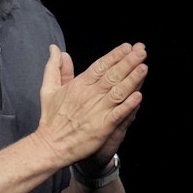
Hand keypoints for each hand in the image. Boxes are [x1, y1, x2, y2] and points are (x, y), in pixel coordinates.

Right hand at [35, 42, 146, 167]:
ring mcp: (96, 111)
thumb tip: (56, 49)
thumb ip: (55, 68)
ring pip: (118, 92)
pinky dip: (128, 105)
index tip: (127, 47)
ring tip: (143, 67)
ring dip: (132, 79)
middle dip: (128, 62)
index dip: (114, 56)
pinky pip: (118, 114)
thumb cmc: (50, 118)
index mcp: (78, 85)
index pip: (100, 66)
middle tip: (141, 51)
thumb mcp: (48, 89)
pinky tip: (138, 96)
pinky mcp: (102, 127)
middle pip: (112, 75)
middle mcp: (89, 96)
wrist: (50, 146)